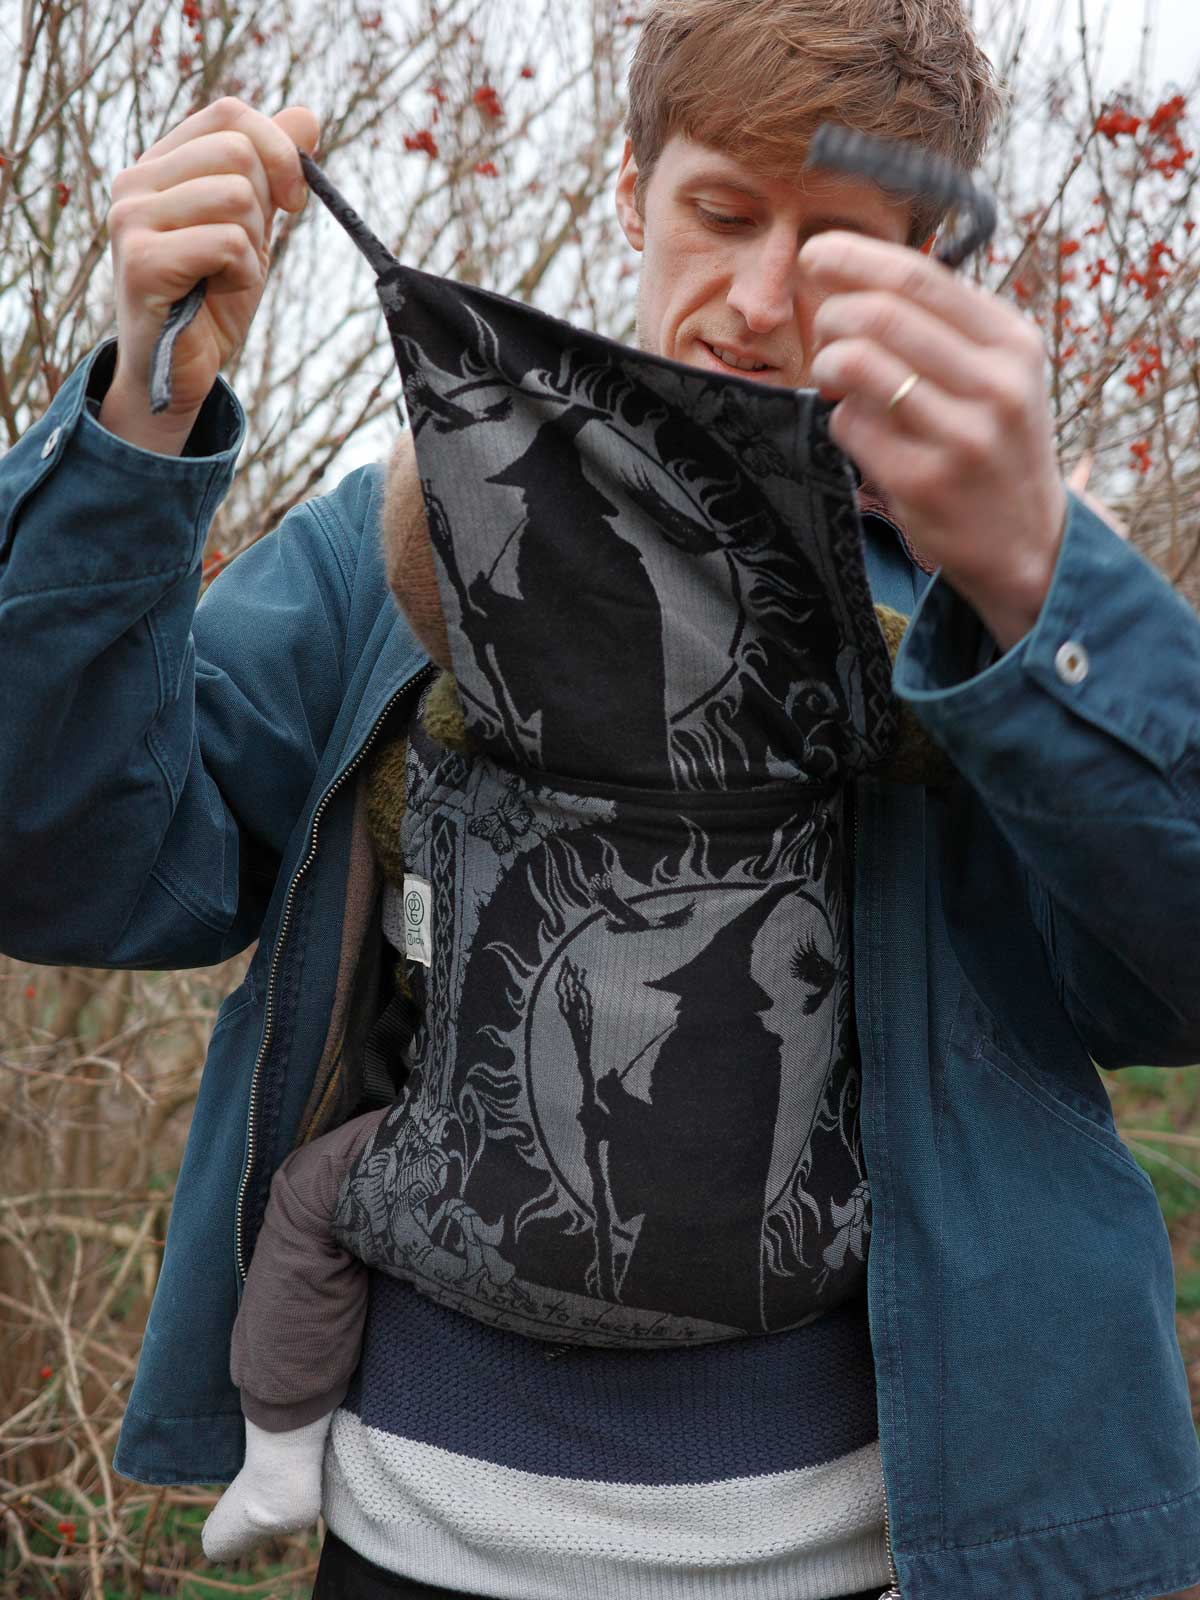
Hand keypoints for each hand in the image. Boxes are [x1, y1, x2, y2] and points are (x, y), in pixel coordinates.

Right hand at [101, 97, 318, 451]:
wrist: (183, 370)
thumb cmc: (214, 298)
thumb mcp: (254, 226)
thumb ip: (273, 170)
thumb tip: (308, 115)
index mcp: (161, 164)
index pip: (230, 115)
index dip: (278, 150)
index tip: (291, 200)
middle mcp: (135, 181)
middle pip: (239, 152)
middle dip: (265, 208)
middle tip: (245, 252)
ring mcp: (131, 219)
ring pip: (236, 196)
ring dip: (252, 247)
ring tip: (224, 276)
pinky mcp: (140, 262)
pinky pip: (226, 242)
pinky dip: (242, 274)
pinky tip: (217, 293)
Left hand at [801, 232, 1068, 650]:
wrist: (1027, 542)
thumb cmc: (995, 444)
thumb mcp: (997, 374)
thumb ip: (942, 326)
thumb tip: (853, 276)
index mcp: (1013, 342)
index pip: (920, 277)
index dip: (856, 258)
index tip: (814, 253)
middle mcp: (995, 383)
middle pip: (879, 315)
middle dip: (832, 317)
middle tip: (823, 335)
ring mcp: (962, 435)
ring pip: (857, 365)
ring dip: (826, 365)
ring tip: (832, 380)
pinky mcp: (924, 481)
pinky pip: (849, 426)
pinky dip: (839, 420)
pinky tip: (858, 430)